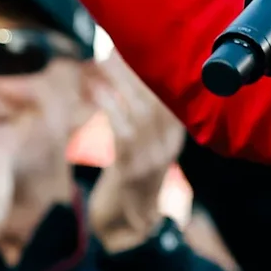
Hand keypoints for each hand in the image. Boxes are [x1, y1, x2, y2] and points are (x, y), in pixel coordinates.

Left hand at [86, 60, 184, 252]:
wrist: (130, 225)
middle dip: (134, 71)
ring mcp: (152, 161)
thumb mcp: (141, 142)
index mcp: (175, 135)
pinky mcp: (130, 173)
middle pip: (155, 100)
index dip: (153, 70)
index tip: (133, 45)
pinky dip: (108, 110)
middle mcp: (168, 146)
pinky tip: (95, 91)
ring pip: (138, 115)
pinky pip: (120, 136)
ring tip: (101, 62)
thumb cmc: (129, 175)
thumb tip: (116, 67)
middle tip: (112, 47)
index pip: (169, 95)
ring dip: (119, 85)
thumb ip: (135, 112)